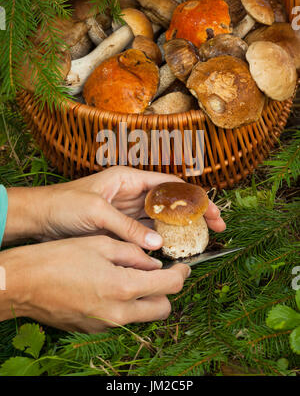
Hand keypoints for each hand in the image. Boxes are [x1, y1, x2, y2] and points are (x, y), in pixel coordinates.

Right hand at [0, 236, 189, 331]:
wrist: (23, 283)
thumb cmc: (59, 258)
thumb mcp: (101, 244)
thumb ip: (133, 253)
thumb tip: (153, 261)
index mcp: (124, 287)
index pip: (169, 285)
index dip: (182, 273)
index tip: (183, 264)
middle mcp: (119, 312)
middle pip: (162, 308)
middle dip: (167, 290)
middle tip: (160, 271)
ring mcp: (106, 324)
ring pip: (143, 315)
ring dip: (147, 298)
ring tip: (135, 275)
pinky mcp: (94, 328)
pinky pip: (122, 318)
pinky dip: (127, 303)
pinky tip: (113, 285)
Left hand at [3, 167, 225, 248]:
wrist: (40, 218)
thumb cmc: (64, 204)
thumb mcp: (97, 212)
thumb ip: (127, 227)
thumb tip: (158, 244)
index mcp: (129, 178)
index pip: (169, 184)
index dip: (193, 195)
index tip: (211, 209)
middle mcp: (132, 192)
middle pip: (171, 201)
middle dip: (194, 212)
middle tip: (216, 226)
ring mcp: (128, 211)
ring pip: (162, 218)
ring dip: (181, 227)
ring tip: (202, 239)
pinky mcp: (121, 227)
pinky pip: (147, 232)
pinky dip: (161, 239)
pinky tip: (173, 248)